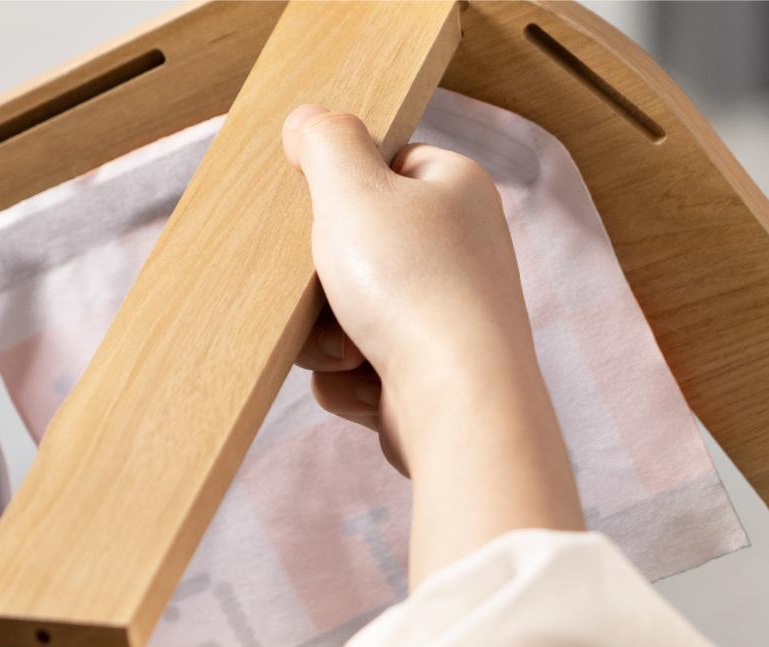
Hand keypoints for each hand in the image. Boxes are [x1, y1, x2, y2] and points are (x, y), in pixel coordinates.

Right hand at [282, 105, 582, 584]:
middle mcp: (459, 251)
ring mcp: (445, 317)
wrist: (458, 404)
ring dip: (327, 339)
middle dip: (322, 286)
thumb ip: (326, 143)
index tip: (316, 216)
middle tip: (325, 293)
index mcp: (454, 190)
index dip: (338, 194)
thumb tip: (308, 120)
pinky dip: (350, 381)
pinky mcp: (427, 375)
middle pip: (352, 251)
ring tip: (351, 350)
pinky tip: (369, 387)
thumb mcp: (354, 191)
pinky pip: (355, 369)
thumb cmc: (414, 291)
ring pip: (344, 316)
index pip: (382, 169)